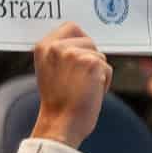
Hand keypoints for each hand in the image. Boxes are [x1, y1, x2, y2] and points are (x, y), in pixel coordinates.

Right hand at [29, 22, 110, 146]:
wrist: (60, 125)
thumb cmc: (58, 103)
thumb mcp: (50, 71)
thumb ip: (61, 54)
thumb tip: (82, 40)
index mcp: (43, 47)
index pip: (71, 26)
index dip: (80, 41)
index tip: (80, 57)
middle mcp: (57, 47)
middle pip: (89, 41)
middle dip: (90, 59)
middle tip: (78, 80)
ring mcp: (74, 54)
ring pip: (99, 55)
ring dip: (97, 73)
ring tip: (82, 89)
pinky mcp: (91, 63)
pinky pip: (107, 68)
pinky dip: (104, 83)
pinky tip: (91, 93)